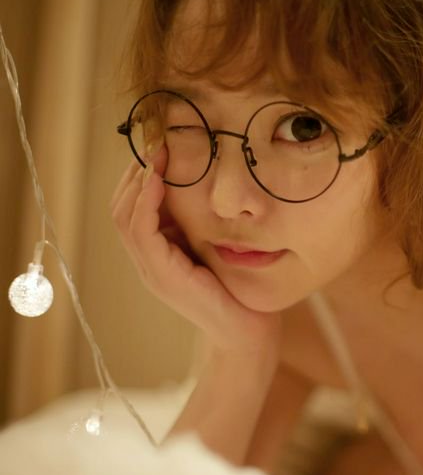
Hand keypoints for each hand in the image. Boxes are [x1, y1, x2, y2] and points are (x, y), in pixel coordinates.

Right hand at [110, 145, 281, 356]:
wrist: (249, 333)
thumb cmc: (240, 290)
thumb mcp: (218, 248)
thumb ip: (204, 224)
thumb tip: (209, 184)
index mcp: (159, 253)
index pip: (134, 207)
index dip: (142, 175)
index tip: (160, 145)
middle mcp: (148, 261)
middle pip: (121, 207)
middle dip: (136, 171)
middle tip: (155, 141)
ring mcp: (151, 270)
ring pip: (124, 216)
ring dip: (137, 181)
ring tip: (154, 154)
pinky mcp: (162, 275)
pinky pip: (141, 232)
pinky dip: (145, 202)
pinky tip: (158, 180)